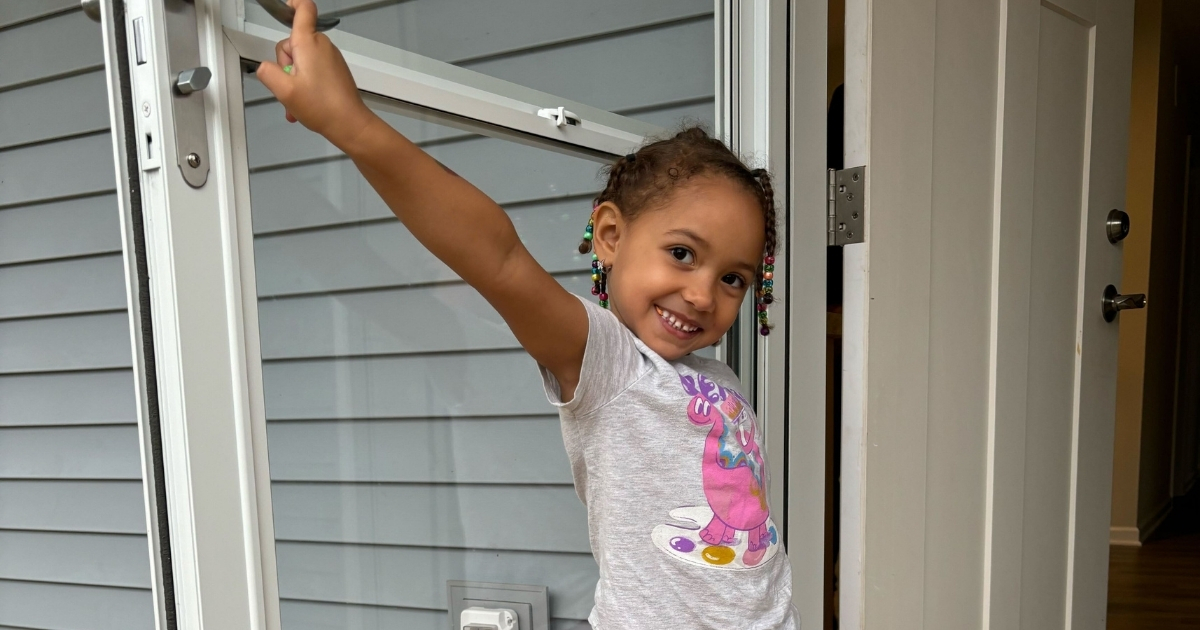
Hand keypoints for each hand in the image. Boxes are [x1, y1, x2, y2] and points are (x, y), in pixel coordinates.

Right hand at [256, 0, 375, 148]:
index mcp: (309, 44)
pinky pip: (312, 71)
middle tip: (290, 86)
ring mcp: (330, 58)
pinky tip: (304, 104)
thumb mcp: (284, 90)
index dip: (294, 3)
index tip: (286, 5)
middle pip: (292, 44)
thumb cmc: (324, 107)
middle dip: (285, 66)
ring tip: (298, 102)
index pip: (304, 10)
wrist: (350, 124)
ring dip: (294, 81)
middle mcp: (322, 46)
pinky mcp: (334, 70)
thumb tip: (264, 67)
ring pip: (301, 62)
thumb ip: (267, 72)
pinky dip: (304, 86)